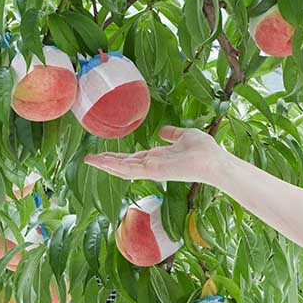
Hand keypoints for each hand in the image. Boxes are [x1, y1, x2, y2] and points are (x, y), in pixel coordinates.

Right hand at [83, 125, 226, 184]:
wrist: (213, 160)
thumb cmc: (203, 149)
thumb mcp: (184, 136)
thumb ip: (172, 134)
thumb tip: (162, 131)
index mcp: (158, 158)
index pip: (133, 159)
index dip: (118, 157)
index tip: (105, 154)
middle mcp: (152, 165)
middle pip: (124, 165)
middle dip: (106, 162)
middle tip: (89, 158)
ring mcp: (152, 170)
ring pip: (123, 169)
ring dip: (106, 164)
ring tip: (89, 160)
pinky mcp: (153, 171)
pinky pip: (130, 170)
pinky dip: (115, 167)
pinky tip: (103, 163)